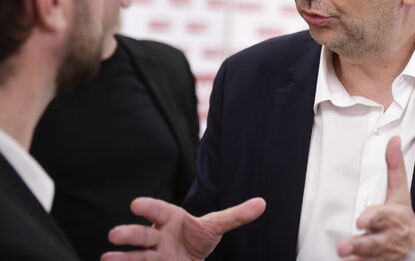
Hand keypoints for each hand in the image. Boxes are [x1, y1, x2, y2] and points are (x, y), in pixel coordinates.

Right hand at [101, 196, 265, 260]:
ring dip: (122, 256)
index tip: (136, 204)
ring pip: (137, 255)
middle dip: (130, 234)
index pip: (160, 211)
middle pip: (143, 234)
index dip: (149, 207)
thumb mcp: (217, 225)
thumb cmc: (198, 236)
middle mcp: (159, 236)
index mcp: (173, 220)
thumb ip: (237, 215)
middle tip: (115, 233)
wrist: (190, 255)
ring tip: (107, 257)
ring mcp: (153, 254)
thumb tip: (262, 203)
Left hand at [337, 136, 414, 260]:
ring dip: (357, 258)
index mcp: (395, 217)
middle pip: (376, 242)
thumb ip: (395, 169)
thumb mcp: (401, 194)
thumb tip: (393, 140)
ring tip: (344, 255)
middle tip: (345, 246)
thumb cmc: (404, 220)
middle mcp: (390, 238)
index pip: (385, 216)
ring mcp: (386, 255)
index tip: (361, 220)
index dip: (374, 218)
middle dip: (361, 244)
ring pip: (371, 258)